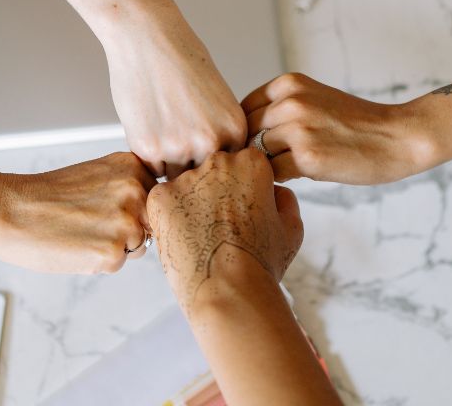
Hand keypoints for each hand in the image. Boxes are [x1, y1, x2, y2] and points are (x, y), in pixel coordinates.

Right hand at [0, 147, 156, 272]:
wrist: (7, 211)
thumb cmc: (44, 196)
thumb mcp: (96, 174)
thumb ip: (128, 186)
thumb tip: (154, 210)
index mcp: (131, 166)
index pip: (155, 195)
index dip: (131, 207)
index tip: (104, 208)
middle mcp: (136, 190)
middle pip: (151, 221)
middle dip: (126, 228)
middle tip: (88, 222)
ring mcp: (127, 221)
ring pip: (138, 245)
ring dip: (114, 246)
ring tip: (80, 232)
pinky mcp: (113, 251)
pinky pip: (118, 264)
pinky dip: (98, 262)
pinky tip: (75, 246)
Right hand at [105, 21, 245, 177]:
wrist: (148, 40)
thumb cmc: (182, 60)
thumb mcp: (218, 98)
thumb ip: (220, 132)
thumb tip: (216, 165)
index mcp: (235, 130)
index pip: (230, 168)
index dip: (214, 162)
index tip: (203, 153)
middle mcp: (211, 144)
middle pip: (205, 178)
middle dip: (192, 167)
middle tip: (178, 140)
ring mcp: (179, 149)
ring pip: (176, 178)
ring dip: (170, 163)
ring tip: (164, 129)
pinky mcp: (149, 149)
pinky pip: (153, 170)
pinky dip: (150, 156)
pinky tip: (150, 127)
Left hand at [146, 149, 302, 312]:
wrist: (227, 290)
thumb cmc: (261, 262)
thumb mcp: (291, 228)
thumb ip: (285, 199)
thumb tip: (274, 191)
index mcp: (252, 163)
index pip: (246, 162)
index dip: (246, 188)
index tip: (245, 211)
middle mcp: (218, 162)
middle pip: (216, 170)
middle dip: (218, 192)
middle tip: (223, 227)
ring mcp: (186, 178)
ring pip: (188, 185)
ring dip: (193, 203)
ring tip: (203, 237)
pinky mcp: (160, 197)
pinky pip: (164, 200)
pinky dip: (170, 217)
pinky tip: (184, 238)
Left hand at [241, 73, 438, 185]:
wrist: (396, 138)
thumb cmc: (356, 124)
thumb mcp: (315, 99)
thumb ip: (282, 108)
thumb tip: (244, 134)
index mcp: (289, 83)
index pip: (244, 109)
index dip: (249, 131)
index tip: (262, 144)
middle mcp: (290, 102)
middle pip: (247, 132)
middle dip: (253, 150)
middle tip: (269, 163)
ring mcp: (298, 129)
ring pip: (257, 153)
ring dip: (267, 166)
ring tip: (288, 169)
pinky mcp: (307, 157)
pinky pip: (273, 173)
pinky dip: (281, 179)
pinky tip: (300, 176)